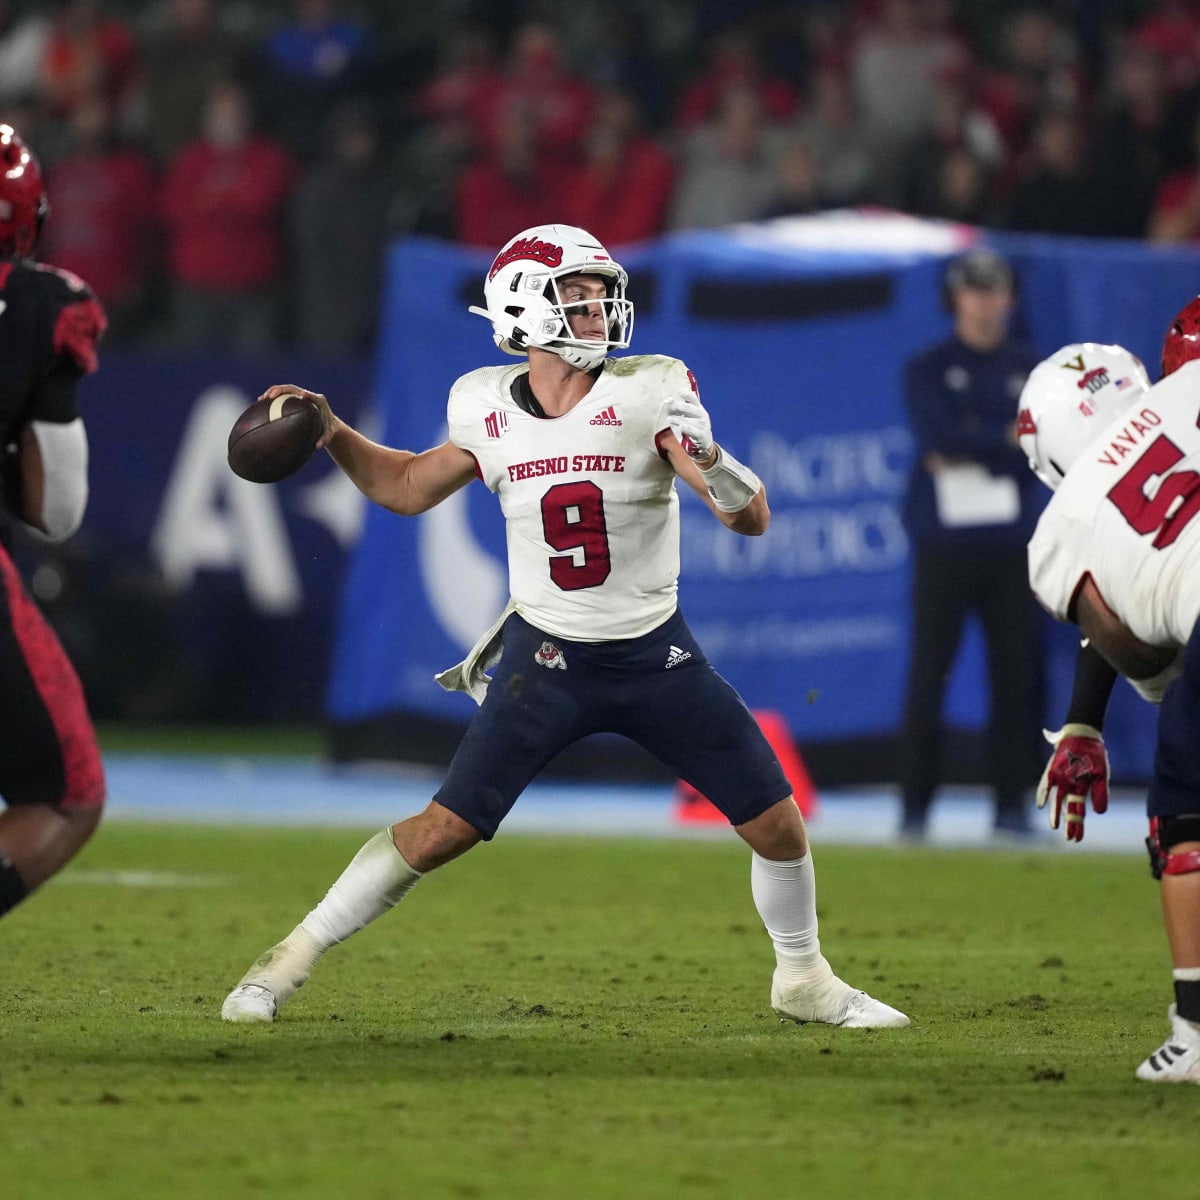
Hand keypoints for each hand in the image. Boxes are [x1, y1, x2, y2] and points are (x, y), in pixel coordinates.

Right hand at [259, 383, 335, 448]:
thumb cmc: (328, 429)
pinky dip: (272, 399)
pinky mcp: (294, 398)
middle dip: (281, 390)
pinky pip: (281, 396)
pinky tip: (261, 404)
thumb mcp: (328, 435)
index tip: (301, 394)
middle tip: (270, 396)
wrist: (327, 423)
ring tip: (261, 399)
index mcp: (319, 401)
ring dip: (273, 392)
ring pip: (285, 390)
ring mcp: (300, 395)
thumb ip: (324, 440)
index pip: (312, 396)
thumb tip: (317, 446)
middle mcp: (309, 395)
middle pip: (293, 389)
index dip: (306, 394)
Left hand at [664, 389, 713, 460]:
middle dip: (681, 406)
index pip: (693, 399)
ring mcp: (703, 425)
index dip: (687, 394)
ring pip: (691, 421)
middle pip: (692, 409)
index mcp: (698, 408)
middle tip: (672, 405)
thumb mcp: (688, 415)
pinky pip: (695, 432)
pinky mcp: (702, 435)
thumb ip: (678, 408)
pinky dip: (688, 429)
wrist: (704, 441)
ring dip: (680, 420)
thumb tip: (667, 400)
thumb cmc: (693, 426)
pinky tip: (681, 427)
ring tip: (669, 419)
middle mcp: (702, 415)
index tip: (679, 392)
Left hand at [1037, 724, 1108, 842]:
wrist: (1084, 736)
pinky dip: (1043, 794)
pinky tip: (1041, 805)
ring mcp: (1060, 779)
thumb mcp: (1102, 776)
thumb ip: (1100, 793)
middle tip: (1069, 839)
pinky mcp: (1052, 770)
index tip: (1076, 839)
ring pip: (1056, 800)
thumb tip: (1100, 812)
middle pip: (1068, 809)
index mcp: (1081, 789)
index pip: (1078, 811)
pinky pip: (1045, 784)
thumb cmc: (1093, 755)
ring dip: (1055, 813)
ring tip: (1054, 827)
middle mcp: (1069, 786)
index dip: (1077, 826)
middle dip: (1069, 824)